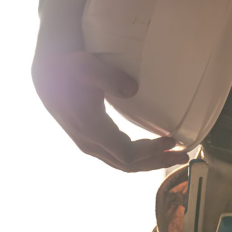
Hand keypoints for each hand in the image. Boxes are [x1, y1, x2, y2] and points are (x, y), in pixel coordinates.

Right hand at [32, 0, 188, 172]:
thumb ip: (109, 78)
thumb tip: (133, 89)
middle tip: (184, 156)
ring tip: (173, 155)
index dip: (151, 151)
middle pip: (128, 165)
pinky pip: (117, 157)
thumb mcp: (88, 67)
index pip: (126, 153)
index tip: (172, 139)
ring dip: (150, 161)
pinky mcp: (92, 142)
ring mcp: (90, 145)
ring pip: (123, 164)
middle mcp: (90, 143)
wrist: (48, 75)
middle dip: (157, 161)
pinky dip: (138, 157)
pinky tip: (153, 150)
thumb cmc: (70, 68)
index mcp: (90, 128)